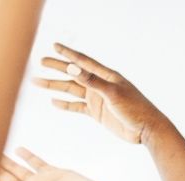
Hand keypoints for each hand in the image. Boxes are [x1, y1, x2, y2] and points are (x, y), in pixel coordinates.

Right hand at [34, 44, 166, 143]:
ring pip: (72, 90)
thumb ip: (92, 81)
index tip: (54, 46)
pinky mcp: (98, 113)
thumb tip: (72, 67)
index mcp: (106, 76)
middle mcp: (100, 85)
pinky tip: (54, 101)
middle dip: (57, 68)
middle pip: (74, 73)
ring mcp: (98, 99)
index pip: (83, 61)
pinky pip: (77, 107)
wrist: (146, 130)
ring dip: (55, 86)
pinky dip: (66, 105)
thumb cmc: (135, 108)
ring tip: (37, 81)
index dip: (68, 54)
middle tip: (40, 62)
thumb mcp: (112, 93)